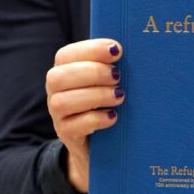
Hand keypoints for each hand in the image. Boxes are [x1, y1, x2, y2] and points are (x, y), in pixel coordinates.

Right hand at [46, 39, 124, 192]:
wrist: (104, 143)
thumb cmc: (110, 100)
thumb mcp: (109, 81)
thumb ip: (113, 65)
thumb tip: (137, 51)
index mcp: (64, 70)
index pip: (66, 54)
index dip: (90, 50)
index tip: (117, 50)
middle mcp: (56, 91)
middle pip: (58, 77)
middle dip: (92, 72)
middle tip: (118, 76)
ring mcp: (58, 115)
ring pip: (62, 102)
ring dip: (95, 96)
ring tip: (119, 96)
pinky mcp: (66, 135)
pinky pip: (71, 127)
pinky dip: (94, 119)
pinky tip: (113, 117)